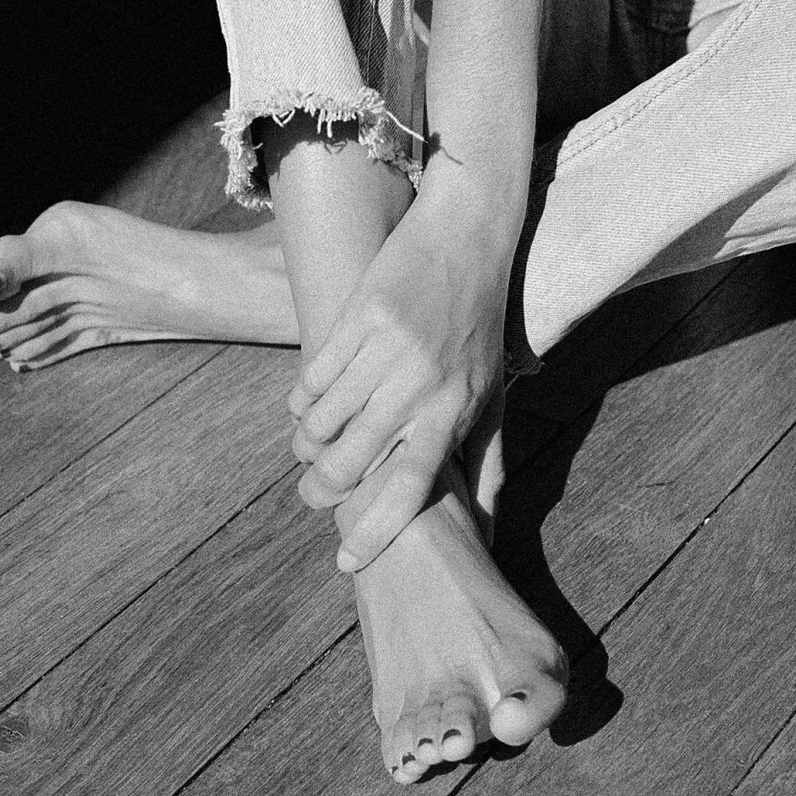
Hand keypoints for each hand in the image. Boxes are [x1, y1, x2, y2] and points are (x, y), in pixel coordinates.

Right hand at [287, 195, 509, 569]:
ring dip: (305, 444)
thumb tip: (486, 533)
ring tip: (308, 445)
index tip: (347, 562)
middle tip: (314, 494)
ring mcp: (388, 348)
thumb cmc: (482, 321)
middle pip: (352, 461)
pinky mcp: (360, 314)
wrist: (468, 233)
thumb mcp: (495, 393)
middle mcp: (422, 383)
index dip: (376, 531)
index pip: (412, 487)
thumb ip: (487, 463)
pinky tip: (306, 402)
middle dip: (320, 490)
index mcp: (456, 409)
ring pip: (320, 421)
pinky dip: (300, 399)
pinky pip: (311, 377)